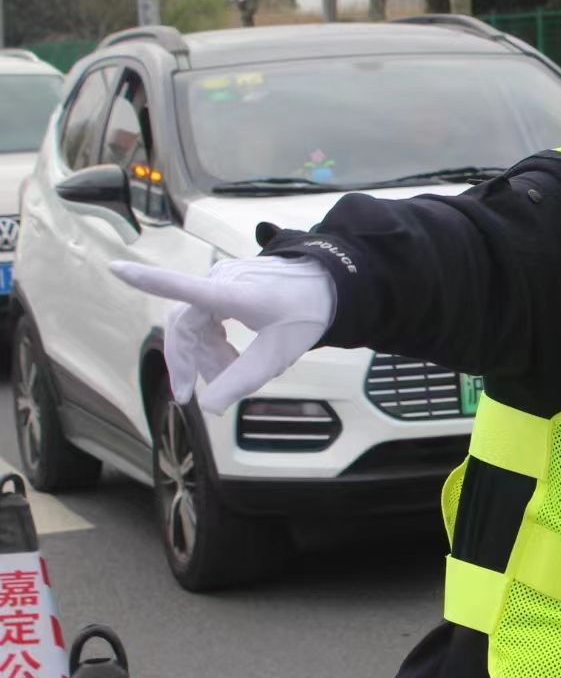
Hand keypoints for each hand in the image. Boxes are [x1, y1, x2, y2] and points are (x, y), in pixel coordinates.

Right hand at [110, 256, 335, 414]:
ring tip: (223, 376)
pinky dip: (208, 341)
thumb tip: (206, 407)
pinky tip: (225, 359)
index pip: (185, 287)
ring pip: (191, 322)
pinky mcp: (220, 283)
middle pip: (183, 325)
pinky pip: (202, 315)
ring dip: (201, 354)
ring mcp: (218, 280)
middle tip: (191, 395)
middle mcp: (220, 281)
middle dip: (187, 362)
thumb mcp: (277, 355)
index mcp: (232, 294)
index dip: (149, 280)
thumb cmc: (305, 315)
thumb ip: (241, 380)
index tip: (116, 269)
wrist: (328, 284)